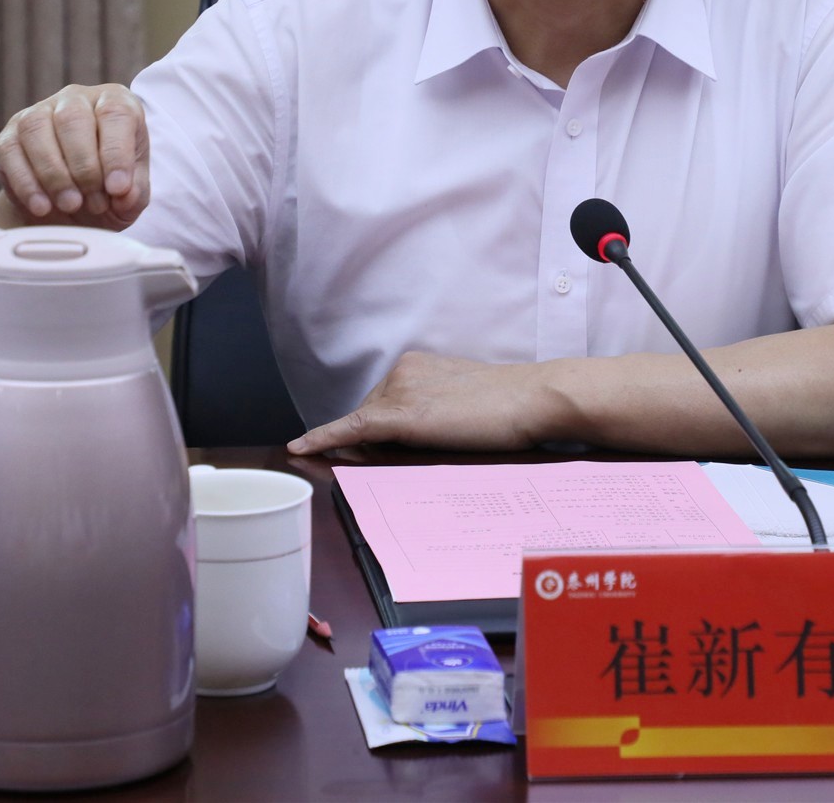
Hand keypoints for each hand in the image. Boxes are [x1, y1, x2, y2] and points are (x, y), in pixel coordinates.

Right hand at [0, 83, 149, 230]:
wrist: (70, 210)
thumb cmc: (109, 192)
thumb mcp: (131, 195)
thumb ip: (134, 192)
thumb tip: (124, 192)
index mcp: (114, 102)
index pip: (115, 114)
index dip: (116, 153)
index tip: (118, 189)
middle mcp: (75, 99)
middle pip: (73, 119)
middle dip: (84, 167)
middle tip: (95, 203)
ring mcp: (38, 113)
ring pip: (37, 129)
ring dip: (54, 174)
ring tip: (70, 205)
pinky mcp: (9, 136)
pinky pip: (11, 152)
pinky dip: (26, 183)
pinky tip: (42, 207)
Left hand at [287, 351, 571, 454]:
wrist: (533, 398)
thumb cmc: (511, 406)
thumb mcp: (464, 402)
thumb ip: (435, 411)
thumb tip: (412, 440)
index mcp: (417, 365)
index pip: (382, 404)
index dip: (375, 432)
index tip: (362, 451)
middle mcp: (402, 371)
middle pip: (369, 416)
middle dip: (370, 443)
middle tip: (392, 466)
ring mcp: (400, 390)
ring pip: (364, 429)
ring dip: (364, 450)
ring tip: (399, 468)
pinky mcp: (401, 415)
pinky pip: (352, 429)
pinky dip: (323, 438)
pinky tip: (300, 449)